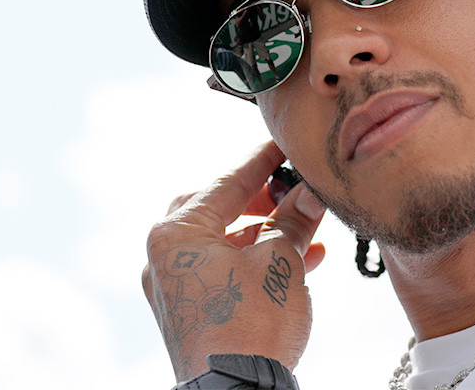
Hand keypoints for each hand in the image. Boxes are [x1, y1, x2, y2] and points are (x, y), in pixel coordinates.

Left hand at [142, 141, 325, 380]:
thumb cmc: (251, 326)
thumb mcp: (280, 261)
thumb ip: (293, 220)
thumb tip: (308, 195)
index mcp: (177, 234)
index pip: (227, 183)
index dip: (262, 163)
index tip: (281, 146)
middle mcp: (166, 256)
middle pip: (217, 208)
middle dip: (259, 199)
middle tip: (289, 191)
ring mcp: (175, 286)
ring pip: (224, 241)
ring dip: (266, 232)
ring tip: (305, 229)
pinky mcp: (191, 310)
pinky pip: (224, 270)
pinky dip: (257, 260)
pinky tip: (300, 260)